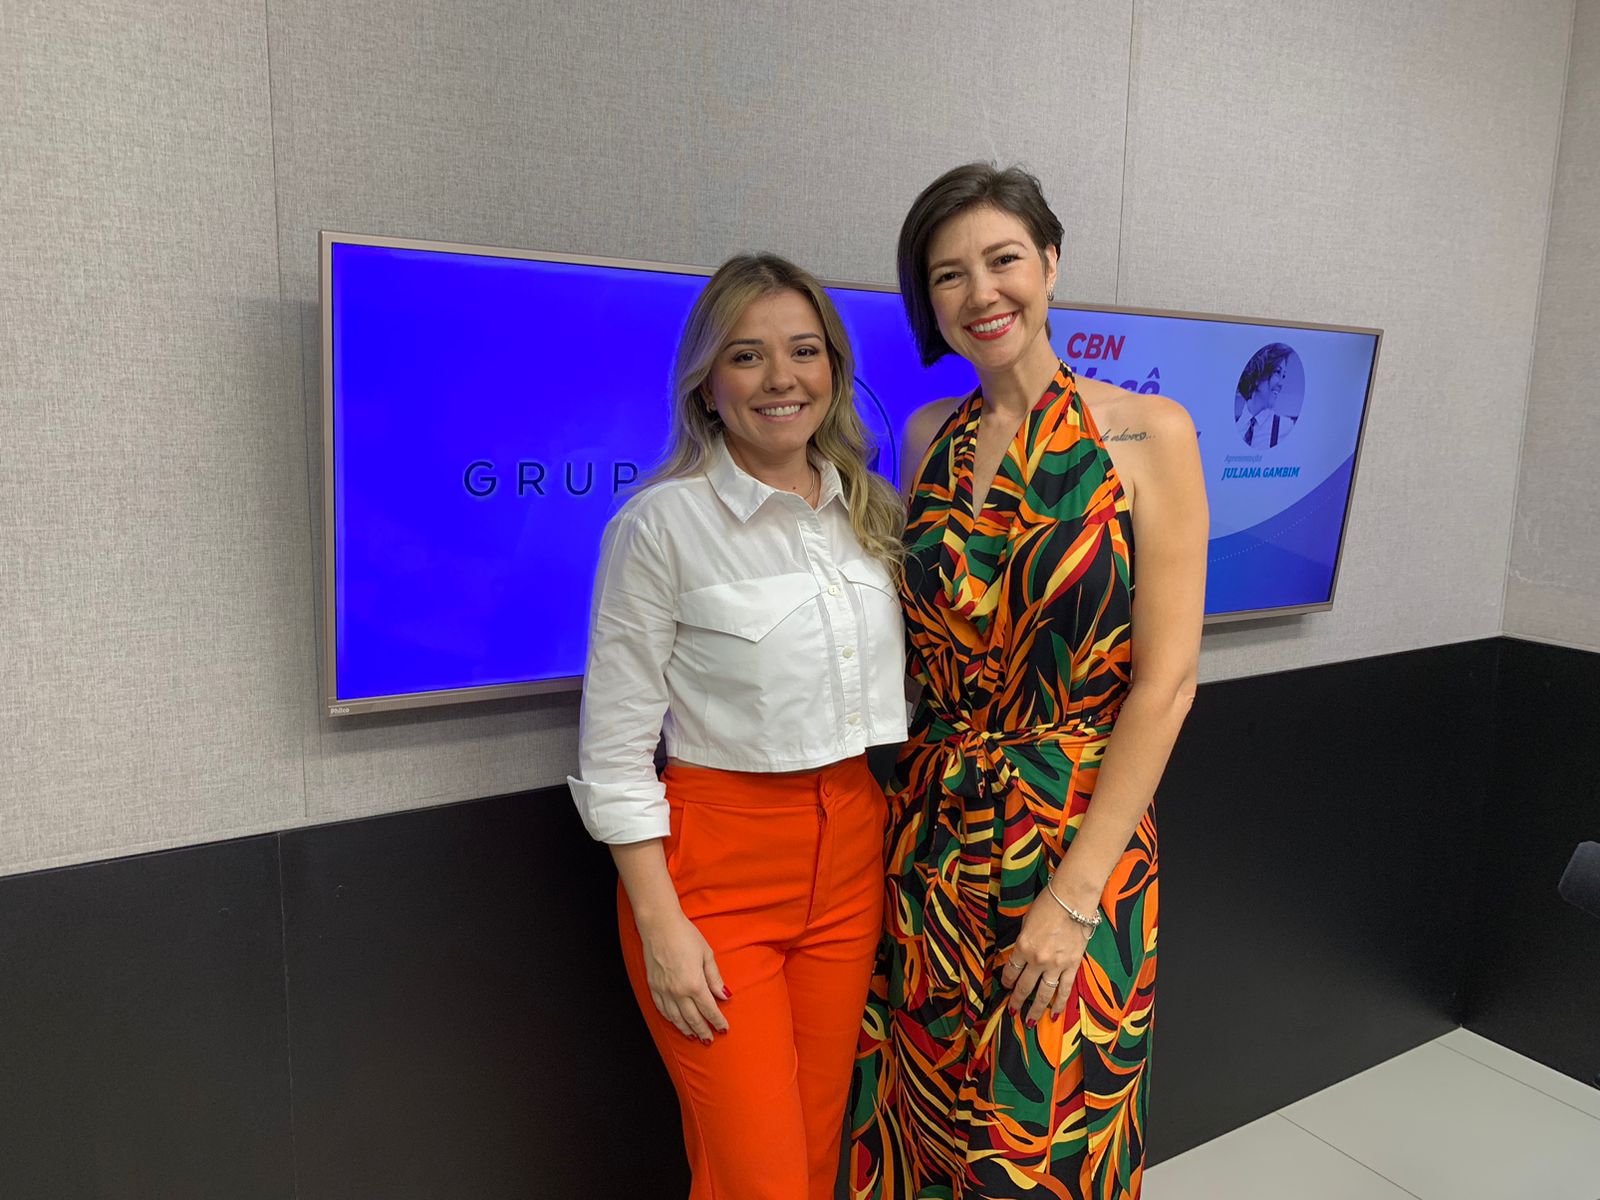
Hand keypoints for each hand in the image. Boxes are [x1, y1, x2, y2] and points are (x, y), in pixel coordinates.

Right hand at [636, 908, 730, 1044]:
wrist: (659, 925)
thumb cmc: (685, 936)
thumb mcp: (706, 954)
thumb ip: (714, 978)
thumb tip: (724, 995)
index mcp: (694, 983)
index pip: (709, 1009)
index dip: (717, 1021)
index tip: (723, 1029)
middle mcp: (678, 991)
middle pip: (693, 1018)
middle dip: (703, 1030)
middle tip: (710, 1039)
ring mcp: (663, 991)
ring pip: (676, 1018)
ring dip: (686, 1029)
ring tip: (694, 1036)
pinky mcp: (653, 987)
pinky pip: (662, 1009)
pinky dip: (670, 1019)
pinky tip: (676, 1022)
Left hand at [999, 891, 1093, 1026]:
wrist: (1072, 900)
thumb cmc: (1047, 905)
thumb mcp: (1026, 922)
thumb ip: (1024, 942)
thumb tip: (1021, 955)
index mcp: (1022, 946)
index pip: (1011, 970)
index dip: (1007, 981)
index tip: (1006, 987)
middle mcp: (1037, 959)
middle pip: (1025, 986)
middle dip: (1017, 1001)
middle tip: (1013, 1011)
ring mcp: (1055, 964)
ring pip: (1044, 994)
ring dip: (1036, 1009)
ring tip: (1030, 1021)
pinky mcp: (1072, 965)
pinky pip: (1064, 989)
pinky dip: (1059, 1003)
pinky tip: (1055, 1014)